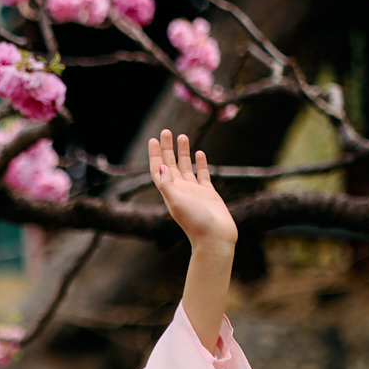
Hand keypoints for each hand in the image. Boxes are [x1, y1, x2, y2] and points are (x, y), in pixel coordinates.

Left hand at [148, 129, 236, 250]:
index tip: (153, 139)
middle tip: (166, 131)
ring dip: (183, 152)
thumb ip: (167, 185)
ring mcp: (194, 191)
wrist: (215, 237)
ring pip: (186, 167)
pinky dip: (200, 164)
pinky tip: (199, 153)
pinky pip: (202, 175)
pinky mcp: (208, 194)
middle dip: (167, 148)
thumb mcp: (177, 202)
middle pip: (170, 164)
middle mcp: (179, 190)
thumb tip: (160, 167)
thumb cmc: (195, 222)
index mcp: (169, 191)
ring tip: (182, 136)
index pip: (158, 169)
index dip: (154, 154)